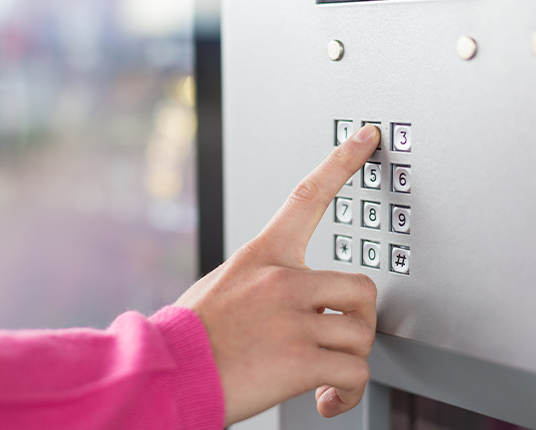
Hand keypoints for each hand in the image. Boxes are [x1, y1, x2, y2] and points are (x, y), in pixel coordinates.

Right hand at [175, 125, 379, 424]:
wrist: (168, 373)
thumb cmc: (191, 334)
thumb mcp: (223, 287)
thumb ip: (264, 282)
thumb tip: (301, 295)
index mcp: (262, 256)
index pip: (308, 196)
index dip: (342, 162)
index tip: (367, 137)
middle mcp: (282, 280)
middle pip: (362, 288)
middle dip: (360, 320)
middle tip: (342, 338)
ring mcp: (293, 319)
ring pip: (362, 335)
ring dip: (350, 361)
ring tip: (327, 376)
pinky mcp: (300, 360)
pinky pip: (354, 374)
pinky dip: (348, 393)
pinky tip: (327, 397)